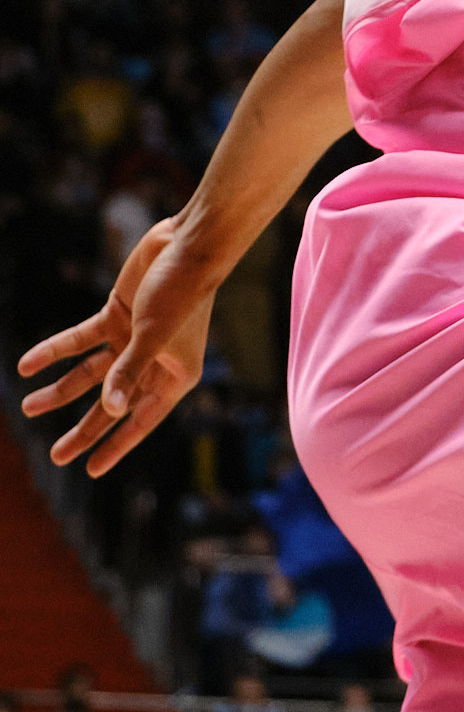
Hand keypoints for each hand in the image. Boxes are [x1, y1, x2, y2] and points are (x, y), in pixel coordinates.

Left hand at [17, 214, 218, 475]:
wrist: (188, 242)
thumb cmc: (182, 292)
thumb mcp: (153, 335)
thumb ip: (129, 371)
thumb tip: (109, 409)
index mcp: (175, 373)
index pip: (141, 418)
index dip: (116, 445)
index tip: (91, 469)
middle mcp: (153, 361)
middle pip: (112, 402)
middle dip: (84, 428)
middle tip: (57, 454)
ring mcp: (133, 339)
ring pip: (90, 374)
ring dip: (60, 389)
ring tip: (28, 406)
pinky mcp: (118, 315)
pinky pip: (80, 340)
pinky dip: (55, 351)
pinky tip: (28, 364)